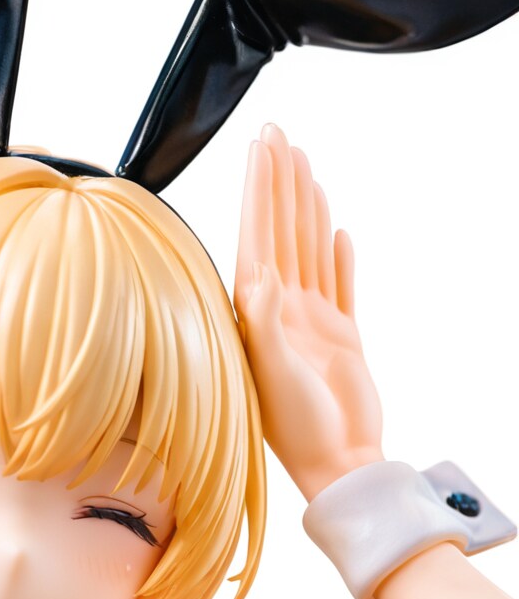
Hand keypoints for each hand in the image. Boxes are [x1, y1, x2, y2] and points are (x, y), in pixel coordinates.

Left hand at [233, 122, 383, 501]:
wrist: (339, 465)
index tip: (262, 148)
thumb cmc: (299, 431)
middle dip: (277, 183)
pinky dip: (338, 259)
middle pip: (279, 233)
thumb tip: (258, 276)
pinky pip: (339, 286)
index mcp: (259, 316)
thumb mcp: (275, 375)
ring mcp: (312, 323)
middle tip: (278, 134)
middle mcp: (280, 313)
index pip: (257, 238)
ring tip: (303, 168)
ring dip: (304, 209)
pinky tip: (336, 233)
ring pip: (308, 251)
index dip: (260, 191)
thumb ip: (266, 324)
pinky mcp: (342, 337)